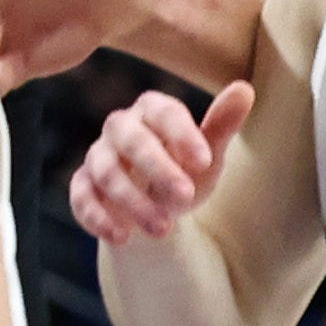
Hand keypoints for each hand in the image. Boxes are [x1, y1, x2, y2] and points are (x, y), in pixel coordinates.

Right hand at [68, 84, 251, 247]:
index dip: (182, 134)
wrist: (159, 206)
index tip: (203, 161)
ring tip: (163, 229)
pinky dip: (98, 217)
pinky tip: (122, 236)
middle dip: (157, 168)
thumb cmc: (186, 172)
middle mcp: (120, 127)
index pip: (163, 113)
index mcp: (151, 110)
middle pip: (131, 140)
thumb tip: (244, 89)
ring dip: (134, 201)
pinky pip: (81, 196)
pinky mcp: (83, 185)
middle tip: (185, 196)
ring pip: (107, 172)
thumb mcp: (207, 155)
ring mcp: (98, 155)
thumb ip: (222, 125)